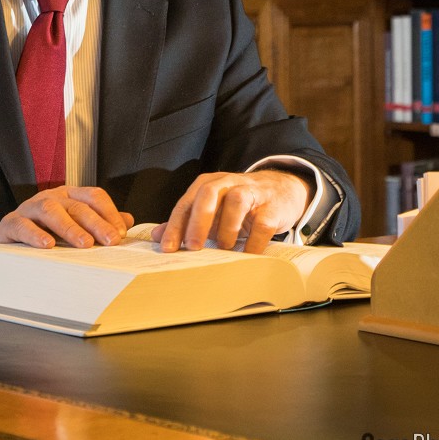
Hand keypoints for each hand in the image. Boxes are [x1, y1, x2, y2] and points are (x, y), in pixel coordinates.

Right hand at [0, 186, 132, 248]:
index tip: (121, 234)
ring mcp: (30, 208)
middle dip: (96, 223)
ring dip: (69, 227)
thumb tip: (128, 221)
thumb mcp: (73, 225)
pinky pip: (23, 225)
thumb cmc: (45, 230)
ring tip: (84, 244)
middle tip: (111, 241)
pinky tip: (48, 245)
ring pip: (51, 210)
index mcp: (69, 196)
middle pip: (76, 205)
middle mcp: (51, 197)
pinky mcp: (11, 223)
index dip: (109, 213)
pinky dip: (35, 234)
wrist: (7, 238)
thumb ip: (100, 222)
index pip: (93, 196)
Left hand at [151, 171, 309, 254]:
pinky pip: (262, 224)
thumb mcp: (211, 209)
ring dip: (226, 228)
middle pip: (208, 194)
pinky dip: (253, 242)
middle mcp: (228, 184)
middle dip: (198, 221)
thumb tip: (157, 236)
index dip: (176, 225)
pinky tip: (247, 255)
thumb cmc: (239, 204)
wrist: (280, 190)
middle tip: (193, 246)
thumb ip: (185, 221)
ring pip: (236, 202)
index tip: (167, 247)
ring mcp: (252, 193)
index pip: (187, 203)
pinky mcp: (272, 207)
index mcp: (208, 185)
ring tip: (223, 248)